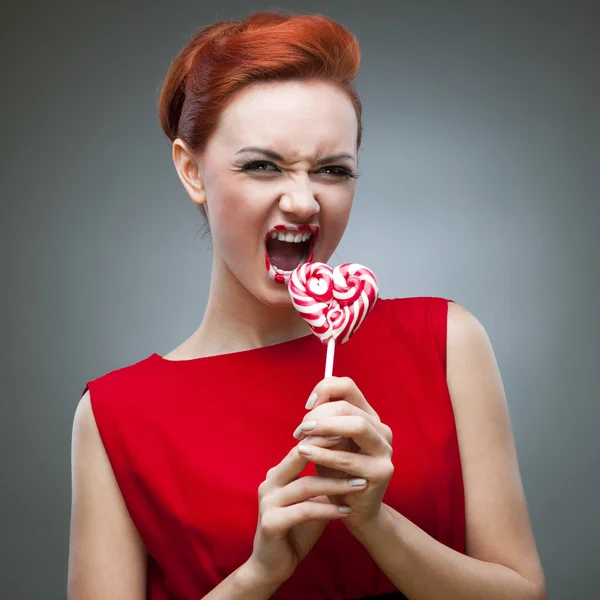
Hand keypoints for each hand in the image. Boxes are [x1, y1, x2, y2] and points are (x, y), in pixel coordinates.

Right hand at [246, 435, 367, 587]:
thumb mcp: (311, 501)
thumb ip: (322, 482)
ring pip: (306, 485)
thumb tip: (349, 462)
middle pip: (298, 456)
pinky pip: (305, 511)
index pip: (301, 447)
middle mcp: (270, 483)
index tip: (350, 432)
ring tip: (360, 483)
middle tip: (354, 445)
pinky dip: (328, 510)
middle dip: (328, 449)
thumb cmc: (295, 530)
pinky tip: (346, 511)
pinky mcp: (271, 523)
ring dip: (336, 484)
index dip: (324, 438)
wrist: (271, 567)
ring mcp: (268, 502)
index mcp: (278, 474)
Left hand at [292, 377, 393, 531]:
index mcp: (369, 417)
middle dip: (319, 414)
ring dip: (324, 428)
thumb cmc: (335, 473)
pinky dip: (324, 454)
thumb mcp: (328, 443)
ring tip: (301, 437)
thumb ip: (324, 422)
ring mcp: (385, 450)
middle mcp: (381, 430)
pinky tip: (305, 453)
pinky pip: (349, 458)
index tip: (307, 405)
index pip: (347, 386)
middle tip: (300, 428)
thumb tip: (311, 404)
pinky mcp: (381, 472)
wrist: (351, 511)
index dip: (324, 389)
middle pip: (349, 406)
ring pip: (356, 425)